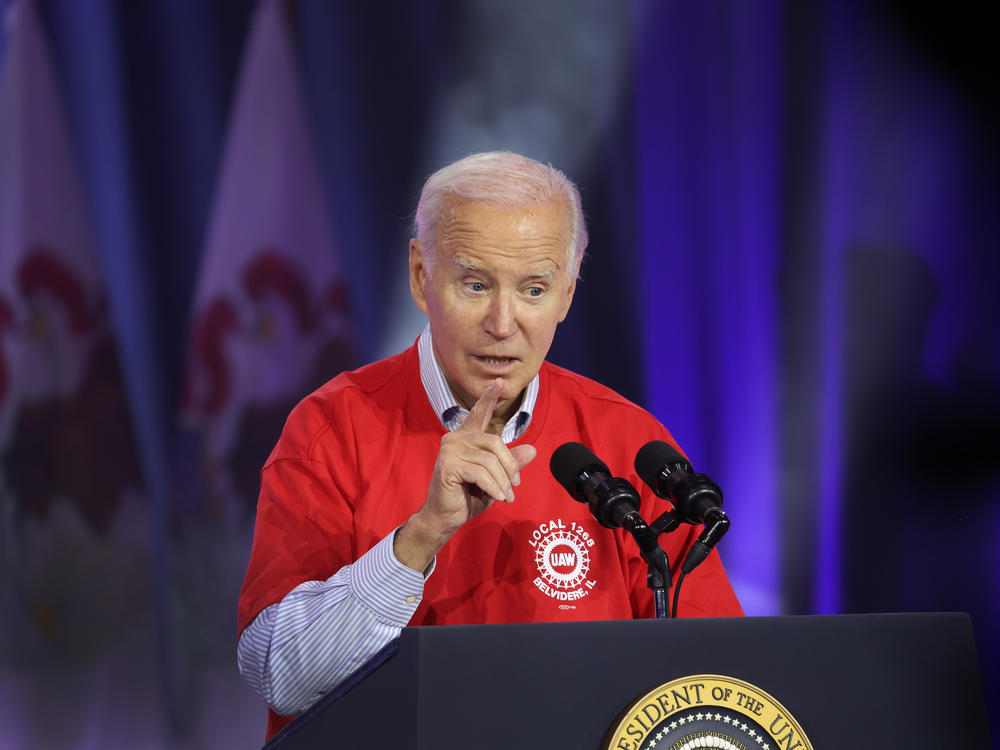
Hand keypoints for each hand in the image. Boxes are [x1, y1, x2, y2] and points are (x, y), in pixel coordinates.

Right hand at [394, 378, 536, 571]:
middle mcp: (456, 438)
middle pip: (495, 442)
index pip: (480, 413)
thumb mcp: (496, 479)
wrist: (446, 518)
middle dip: (510, 466)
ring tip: (506, 497)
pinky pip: (481, 473)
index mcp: (467, 438)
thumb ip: (511, 463)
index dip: (490, 397)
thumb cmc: (468, 496)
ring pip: (490, 460)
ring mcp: (450, 450)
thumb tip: (532, 450)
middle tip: (515, 486)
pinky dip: (493, 487)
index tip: (500, 381)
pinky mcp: (448, 465)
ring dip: (503, 482)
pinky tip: (497, 498)